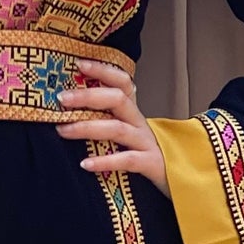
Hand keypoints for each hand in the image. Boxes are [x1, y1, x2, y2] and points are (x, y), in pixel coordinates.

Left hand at [56, 59, 168, 196]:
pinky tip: (85, 164)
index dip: (102, 70)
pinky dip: (104, 161)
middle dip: (88, 97)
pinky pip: (126, 160)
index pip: (122, 82)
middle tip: (62, 99)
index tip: (79, 64)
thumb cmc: (144, 155)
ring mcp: (146, 142)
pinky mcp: (150, 164)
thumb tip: (69, 113)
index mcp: (133, 112)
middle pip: (116, 100)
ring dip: (87, 127)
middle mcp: (139, 122)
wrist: (181, 179)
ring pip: (117, 129)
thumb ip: (106, 122)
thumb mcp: (127, 134)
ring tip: (62, 130)